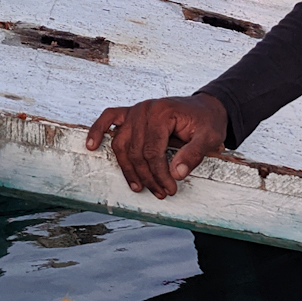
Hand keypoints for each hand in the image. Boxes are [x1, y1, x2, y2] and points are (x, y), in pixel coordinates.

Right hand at [85, 95, 227, 198]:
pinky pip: (109, 118)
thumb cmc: (207, 122)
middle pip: (136, 151)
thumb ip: (194, 154)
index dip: (159, 174)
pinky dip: (97, 131)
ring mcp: (135, 110)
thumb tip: (176, 174)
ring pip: (121, 144)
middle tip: (160, 193)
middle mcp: (145, 109)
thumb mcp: (210, 138)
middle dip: (147, 176)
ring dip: (127, 168)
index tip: (170, 189)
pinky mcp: (131, 112)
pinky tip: (91, 146)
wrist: (206, 108)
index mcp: (162, 113)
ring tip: (138, 186)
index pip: (152, 151)